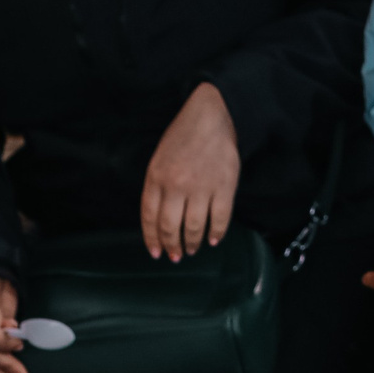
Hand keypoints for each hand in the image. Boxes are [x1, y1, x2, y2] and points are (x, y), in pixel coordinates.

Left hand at [141, 83, 241, 259]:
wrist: (212, 117)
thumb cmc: (184, 136)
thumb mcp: (160, 158)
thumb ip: (158, 186)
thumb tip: (160, 218)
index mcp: (156, 176)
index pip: (149, 216)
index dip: (152, 238)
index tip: (156, 252)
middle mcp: (176, 185)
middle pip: (170, 226)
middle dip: (171, 245)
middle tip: (175, 256)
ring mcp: (201, 188)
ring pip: (193, 227)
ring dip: (191, 243)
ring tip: (192, 250)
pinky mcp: (224, 188)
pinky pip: (219, 220)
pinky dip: (216, 233)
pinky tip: (213, 240)